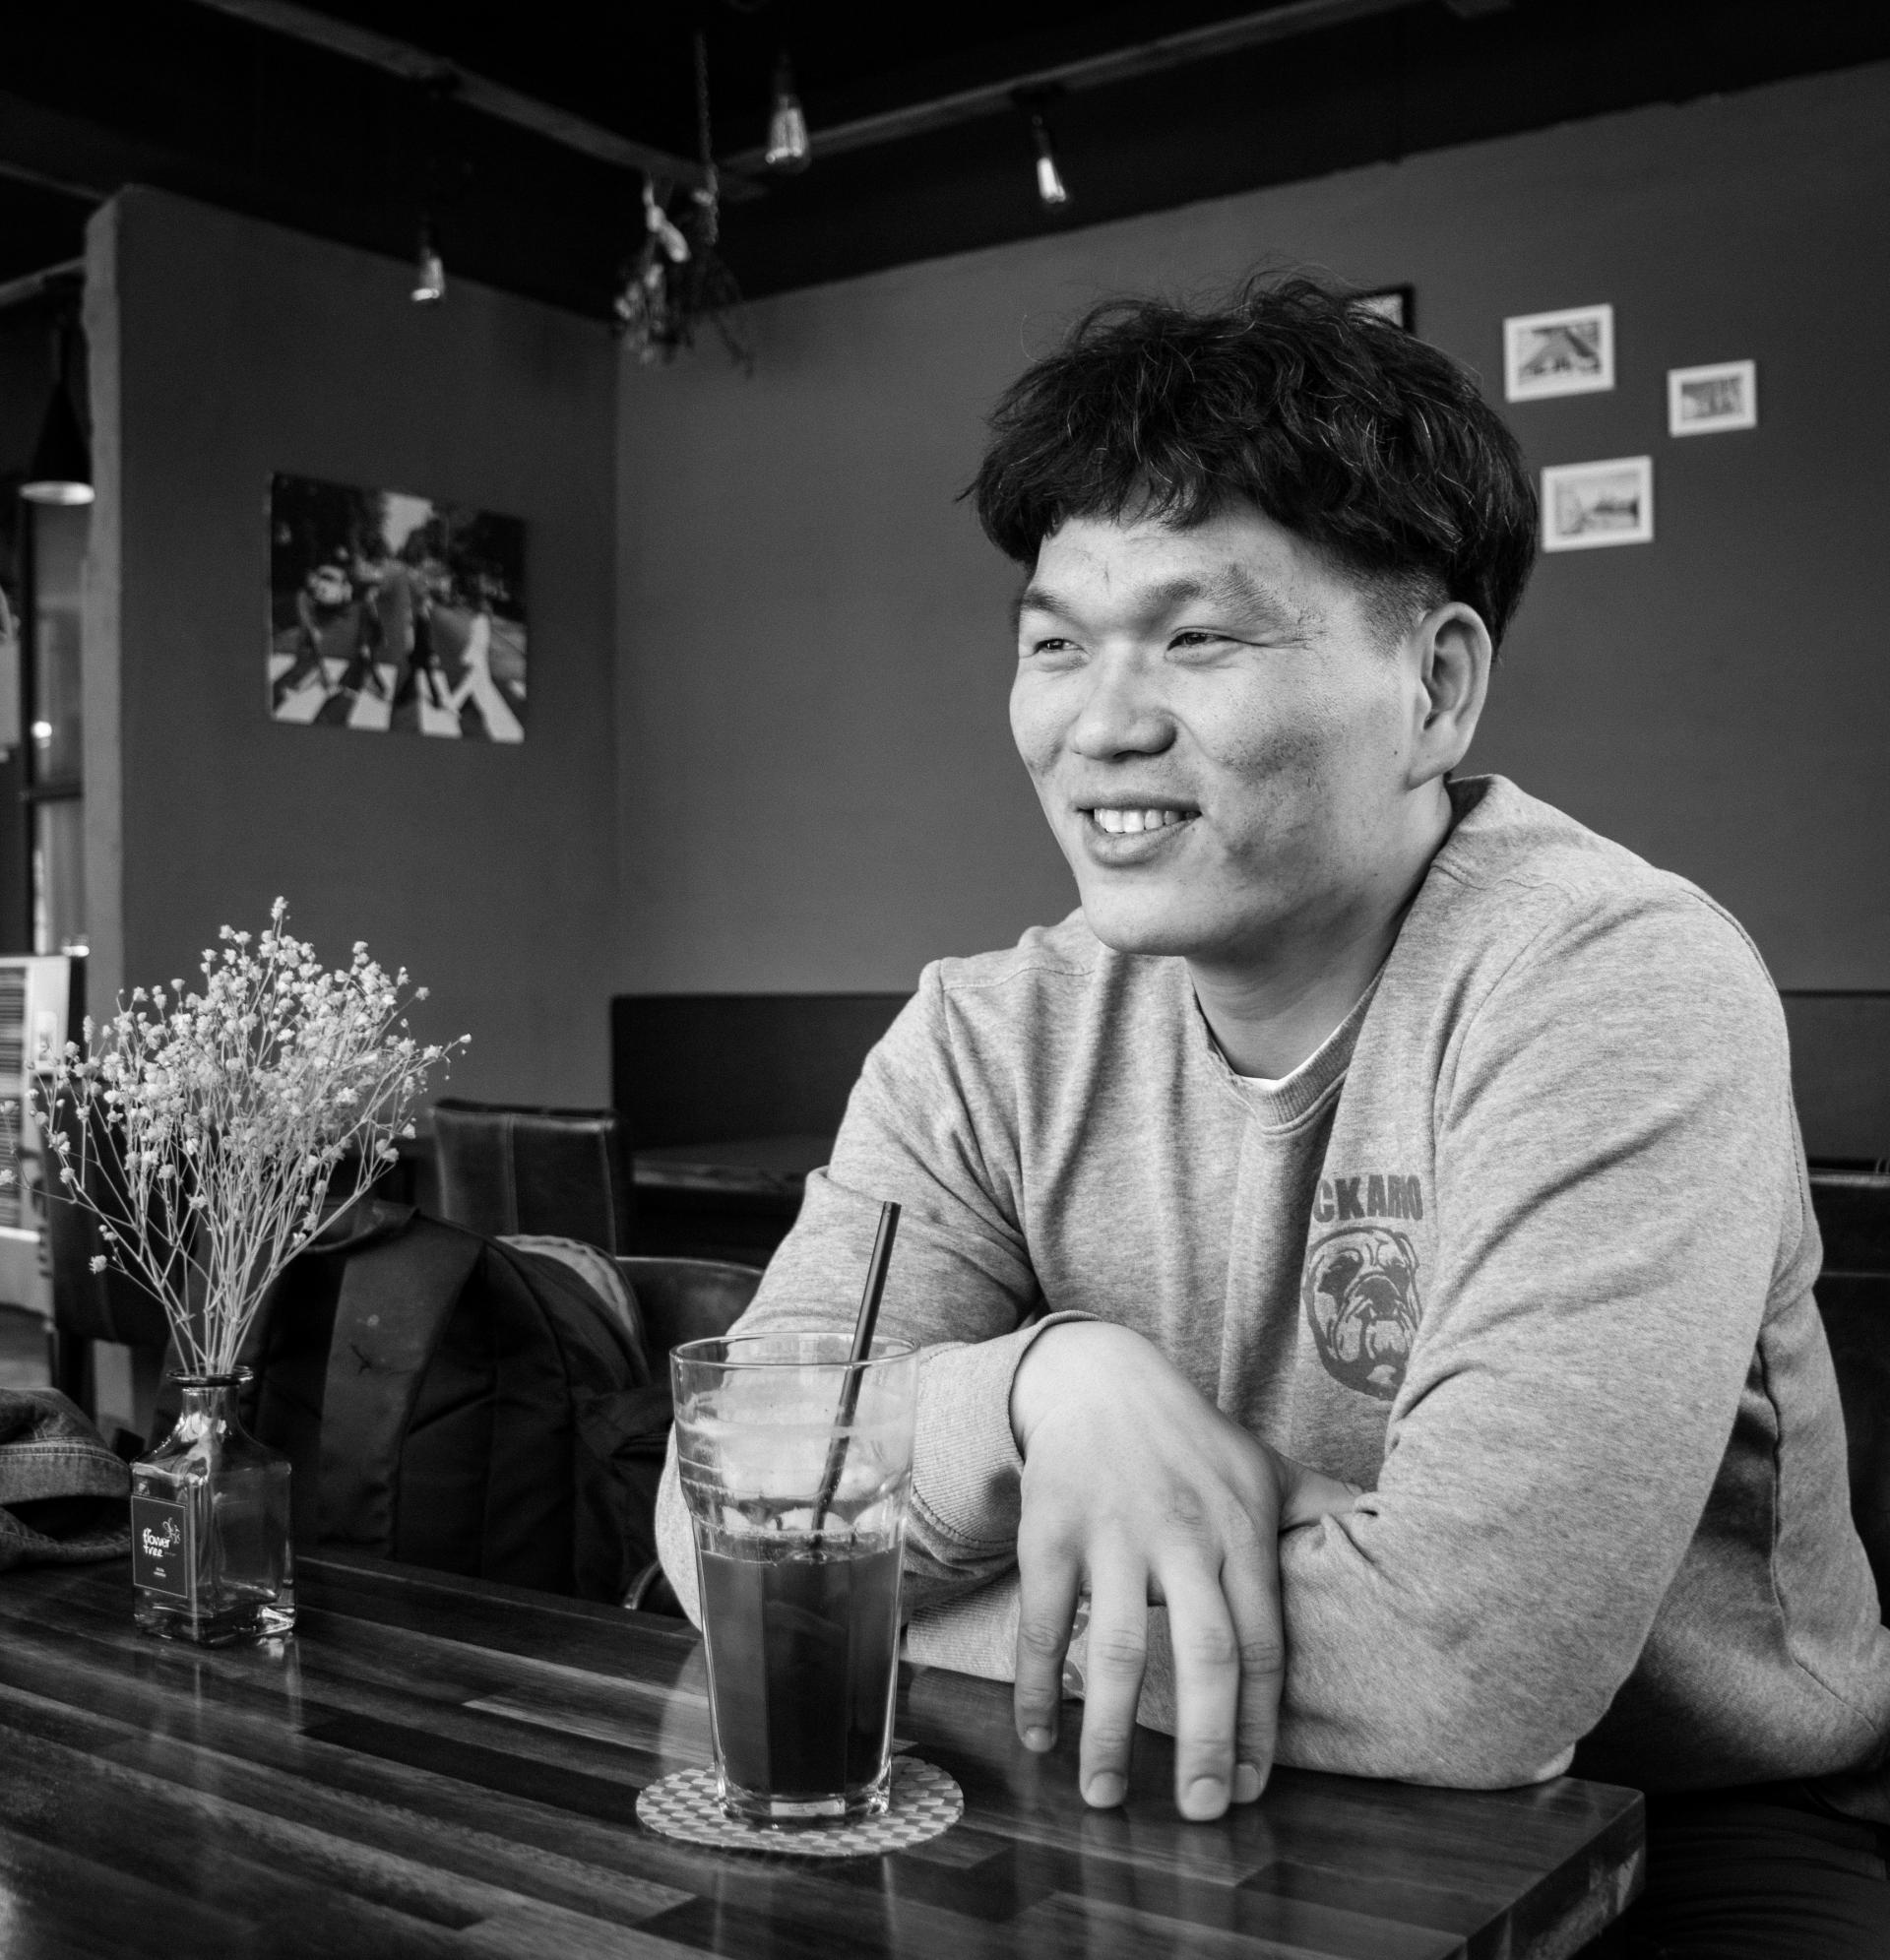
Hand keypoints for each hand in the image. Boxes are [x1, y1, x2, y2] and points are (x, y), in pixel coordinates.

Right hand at [1009, 1320, 1357, 1820]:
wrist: (1097, 1377)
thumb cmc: (1190, 1439)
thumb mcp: (1264, 1467)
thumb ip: (1324, 1509)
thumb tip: (1401, 1534)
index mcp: (1240, 1532)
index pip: (1262, 1642)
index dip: (1257, 1721)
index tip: (1249, 1787)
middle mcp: (1183, 1535)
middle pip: (1203, 1651)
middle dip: (1203, 1739)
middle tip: (1199, 1813)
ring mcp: (1114, 1533)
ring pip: (1116, 1646)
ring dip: (1110, 1730)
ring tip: (1105, 1797)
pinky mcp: (1051, 1530)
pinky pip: (1045, 1620)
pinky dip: (1038, 1684)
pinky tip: (1040, 1737)